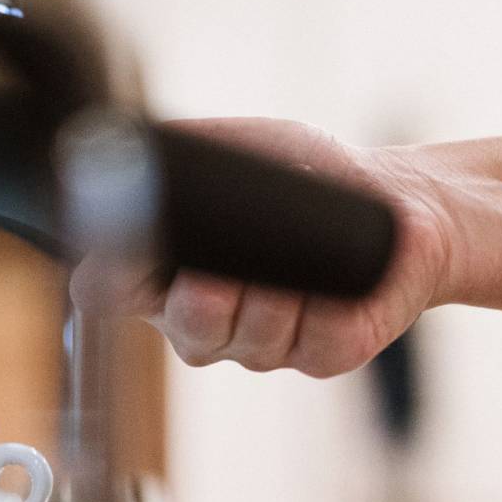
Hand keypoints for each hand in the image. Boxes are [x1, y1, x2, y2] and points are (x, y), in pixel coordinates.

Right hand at [89, 117, 454, 376]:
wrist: (395, 199)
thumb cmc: (306, 173)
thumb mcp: (237, 145)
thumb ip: (182, 150)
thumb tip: (132, 149)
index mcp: (164, 275)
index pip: (105, 290)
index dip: (109, 277)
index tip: (132, 247)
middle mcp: (204, 322)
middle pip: (186, 331)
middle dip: (206, 298)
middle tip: (223, 267)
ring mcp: (261, 346)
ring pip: (251, 337)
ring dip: (276, 292)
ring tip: (299, 247)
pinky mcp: (321, 355)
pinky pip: (313, 342)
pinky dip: (327, 304)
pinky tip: (337, 280)